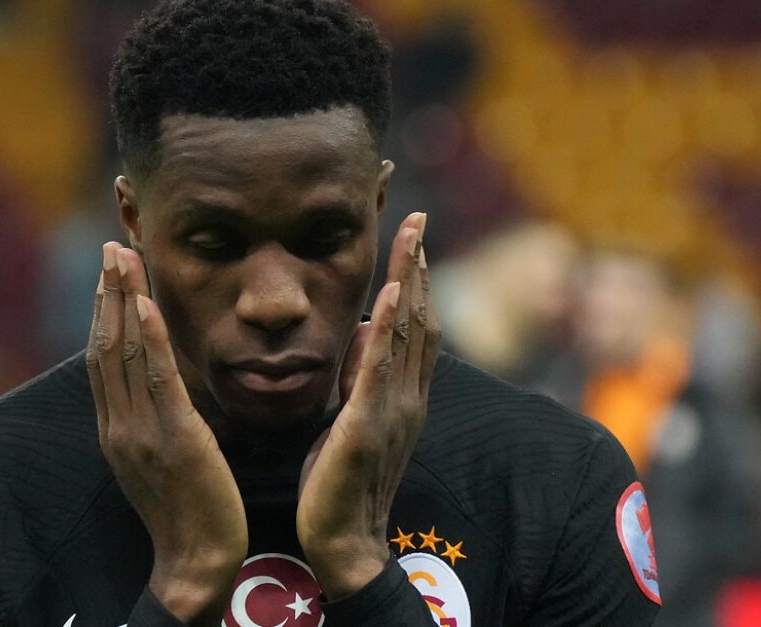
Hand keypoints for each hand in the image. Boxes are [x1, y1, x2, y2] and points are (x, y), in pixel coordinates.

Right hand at [86, 243, 246, 624]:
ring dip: (122, 299)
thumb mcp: (159, 458)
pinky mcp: (173, 438)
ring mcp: (140, 431)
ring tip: (123, 256)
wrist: (196, 562)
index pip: (103, 358)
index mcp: (116, 428)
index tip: (111, 272)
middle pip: (105, 345)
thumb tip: (157, 383)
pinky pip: (157, 379)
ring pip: (124, 353)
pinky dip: (150, 338)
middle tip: (111, 246)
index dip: (104, 311)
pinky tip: (146, 303)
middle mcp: (119, 424)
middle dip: (106, 293)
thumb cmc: (189, 510)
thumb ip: (152, 419)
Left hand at [296, 212, 440, 597]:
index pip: (415, 325)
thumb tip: (369, 326)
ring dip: (411, 283)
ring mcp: (392, 411)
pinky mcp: (367, 428)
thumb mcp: (351, 416)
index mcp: (402, 394)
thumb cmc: (339, 480)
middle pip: (421, 319)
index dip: (416, 278)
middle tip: (416, 218)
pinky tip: (390, 297)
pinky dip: (389, 332)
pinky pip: (381, 372)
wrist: (341, 541)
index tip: (410, 235)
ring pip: (409, 336)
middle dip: (419, 266)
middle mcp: (407, 397)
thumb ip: (363, 374)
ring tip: (410, 238)